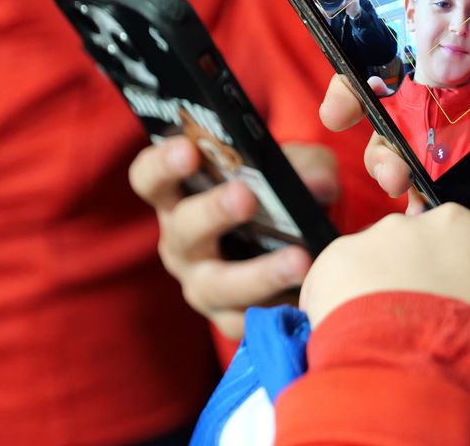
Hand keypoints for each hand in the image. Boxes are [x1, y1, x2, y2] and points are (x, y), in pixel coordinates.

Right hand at [128, 136, 338, 338]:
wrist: (300, 243)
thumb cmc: (280, 194)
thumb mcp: (294, 168)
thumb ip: (305, 167)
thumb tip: (318, 184)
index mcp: (180, 196)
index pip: (151, 178)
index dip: (163, 163)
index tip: (188, 149)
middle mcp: (181, 243)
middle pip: (183, 229)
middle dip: (213, 212)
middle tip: (245, 195)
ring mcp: (201, 285)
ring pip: (217, 284)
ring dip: (258, 273)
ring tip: (300, 259)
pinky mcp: (228, 319)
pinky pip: (249, 319)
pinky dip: (280, 307)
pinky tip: (309, 296)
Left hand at [299, 119, 469, 395]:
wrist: (421, 401)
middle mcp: (456, 224)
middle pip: (457, 237)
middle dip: (453, 272)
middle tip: (452, 321)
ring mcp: (398, 233)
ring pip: (400, 254)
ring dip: (402, 286)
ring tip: (406, 336)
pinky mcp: (346, 254)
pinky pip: (351, 273)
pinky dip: (356, 301)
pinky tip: (366, 335)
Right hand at [319, 0, 469, 196]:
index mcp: (469, 13)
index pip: (397, 37)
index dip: (359, 63)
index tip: (341, 92)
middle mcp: (465, 59)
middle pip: (396, 92)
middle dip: (368, 118)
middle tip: (362, 137)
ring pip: (421, 133)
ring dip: (397, 157)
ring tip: (401, 178)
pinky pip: (463, 163)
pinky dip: (440, 183)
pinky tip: (429, 202)